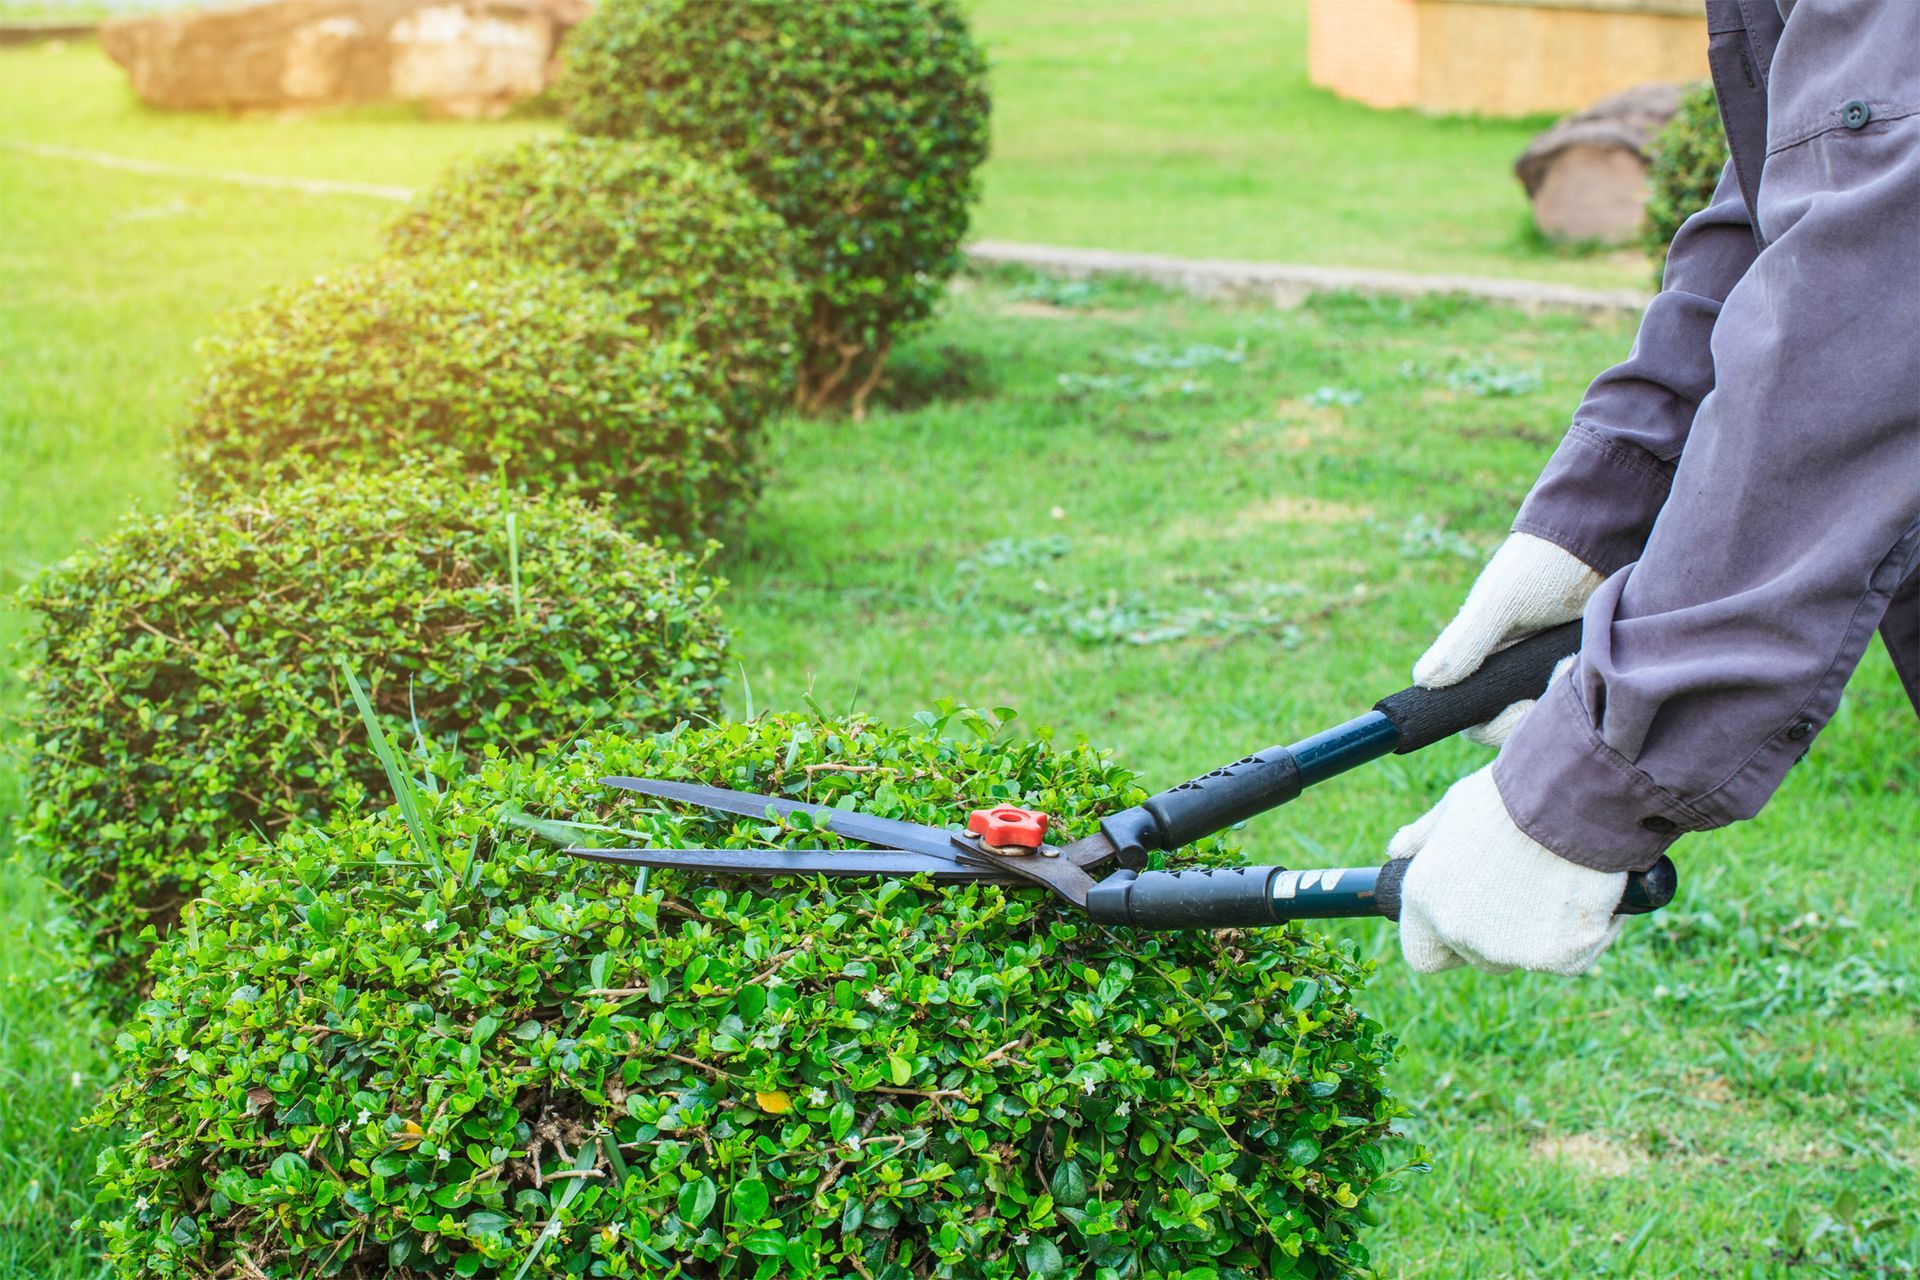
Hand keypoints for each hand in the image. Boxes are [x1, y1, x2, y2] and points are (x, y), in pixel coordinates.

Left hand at [1390, 764, 1626, 974]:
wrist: (1568, 798)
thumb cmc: (1507, 797)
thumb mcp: (1451, 807)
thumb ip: (1421, 837)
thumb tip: (1395, 850)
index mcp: (1425, 901)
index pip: (1423, 955)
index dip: (1442, 941)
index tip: (1465, 918)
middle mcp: (1460, 933)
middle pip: (1478, 955)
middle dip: (1494, 931)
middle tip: (1520, 886)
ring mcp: (1512, 951)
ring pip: (1523, 956)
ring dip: (1535, 932)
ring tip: (1553, 881)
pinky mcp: (1562, 958)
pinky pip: (1570, 954)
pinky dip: (1580, 931)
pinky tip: (1582, 890)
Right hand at [1417, 533, 1602, 745]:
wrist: (1597, 538)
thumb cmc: (1541, 564)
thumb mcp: (1500, 602)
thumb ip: (1464, 641)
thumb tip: (1425, 681)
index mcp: (1483, 664)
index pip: (1479, 723)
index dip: (1497, 726)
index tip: (1521, 706)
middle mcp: (1514, 676)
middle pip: (1520, 725)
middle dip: (1541, 707)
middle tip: (1561, 670)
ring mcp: (1550, 674)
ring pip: (1554, 714)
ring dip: (1566, 693)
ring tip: (1578, 656)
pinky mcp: (1586, 669)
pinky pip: (1587, 698)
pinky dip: (1588, 683)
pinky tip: (1592, 656)